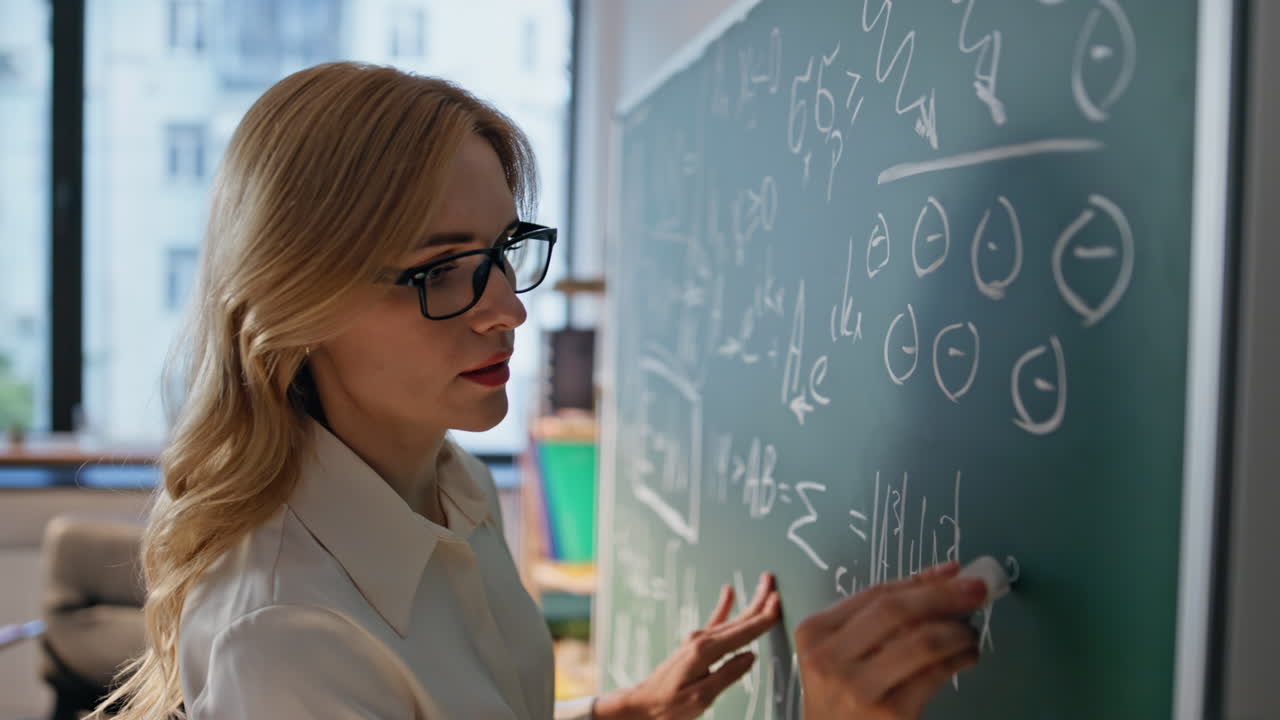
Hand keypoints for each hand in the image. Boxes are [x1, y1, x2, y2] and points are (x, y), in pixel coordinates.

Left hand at [594, 572, 780, 719]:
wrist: (642, 703)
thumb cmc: (668, 704)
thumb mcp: (701, 697)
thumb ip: (727, 675)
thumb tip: (751, 656)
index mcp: (705, 652)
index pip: (743, 633)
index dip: (763, 620)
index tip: (778, 604)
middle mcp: (701, 640)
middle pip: (739, 620)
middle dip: (760, 605)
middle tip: (776, 587)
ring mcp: (696, 639)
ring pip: (731, 619)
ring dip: (749, 604)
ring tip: (763, 586)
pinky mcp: (693, 643)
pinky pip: (714, 621)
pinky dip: (723, 606)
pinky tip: (728, 592)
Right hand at [794, 562, 986, 718]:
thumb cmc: (840, 695)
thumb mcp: (841, 651)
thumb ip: (879, 617)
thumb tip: (943, 578)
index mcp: (815, 632)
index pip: (876, 594)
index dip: (921, 580)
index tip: (954, 572)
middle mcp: (832, 658)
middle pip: (896, 611)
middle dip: (943, 595)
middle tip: (976, 590)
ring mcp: (860, 688)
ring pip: (922, 642)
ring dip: (957, 630)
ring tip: (969, 631)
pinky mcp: (891, 714)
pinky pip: (935, 674)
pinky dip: (960, 658)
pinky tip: (967, 654)